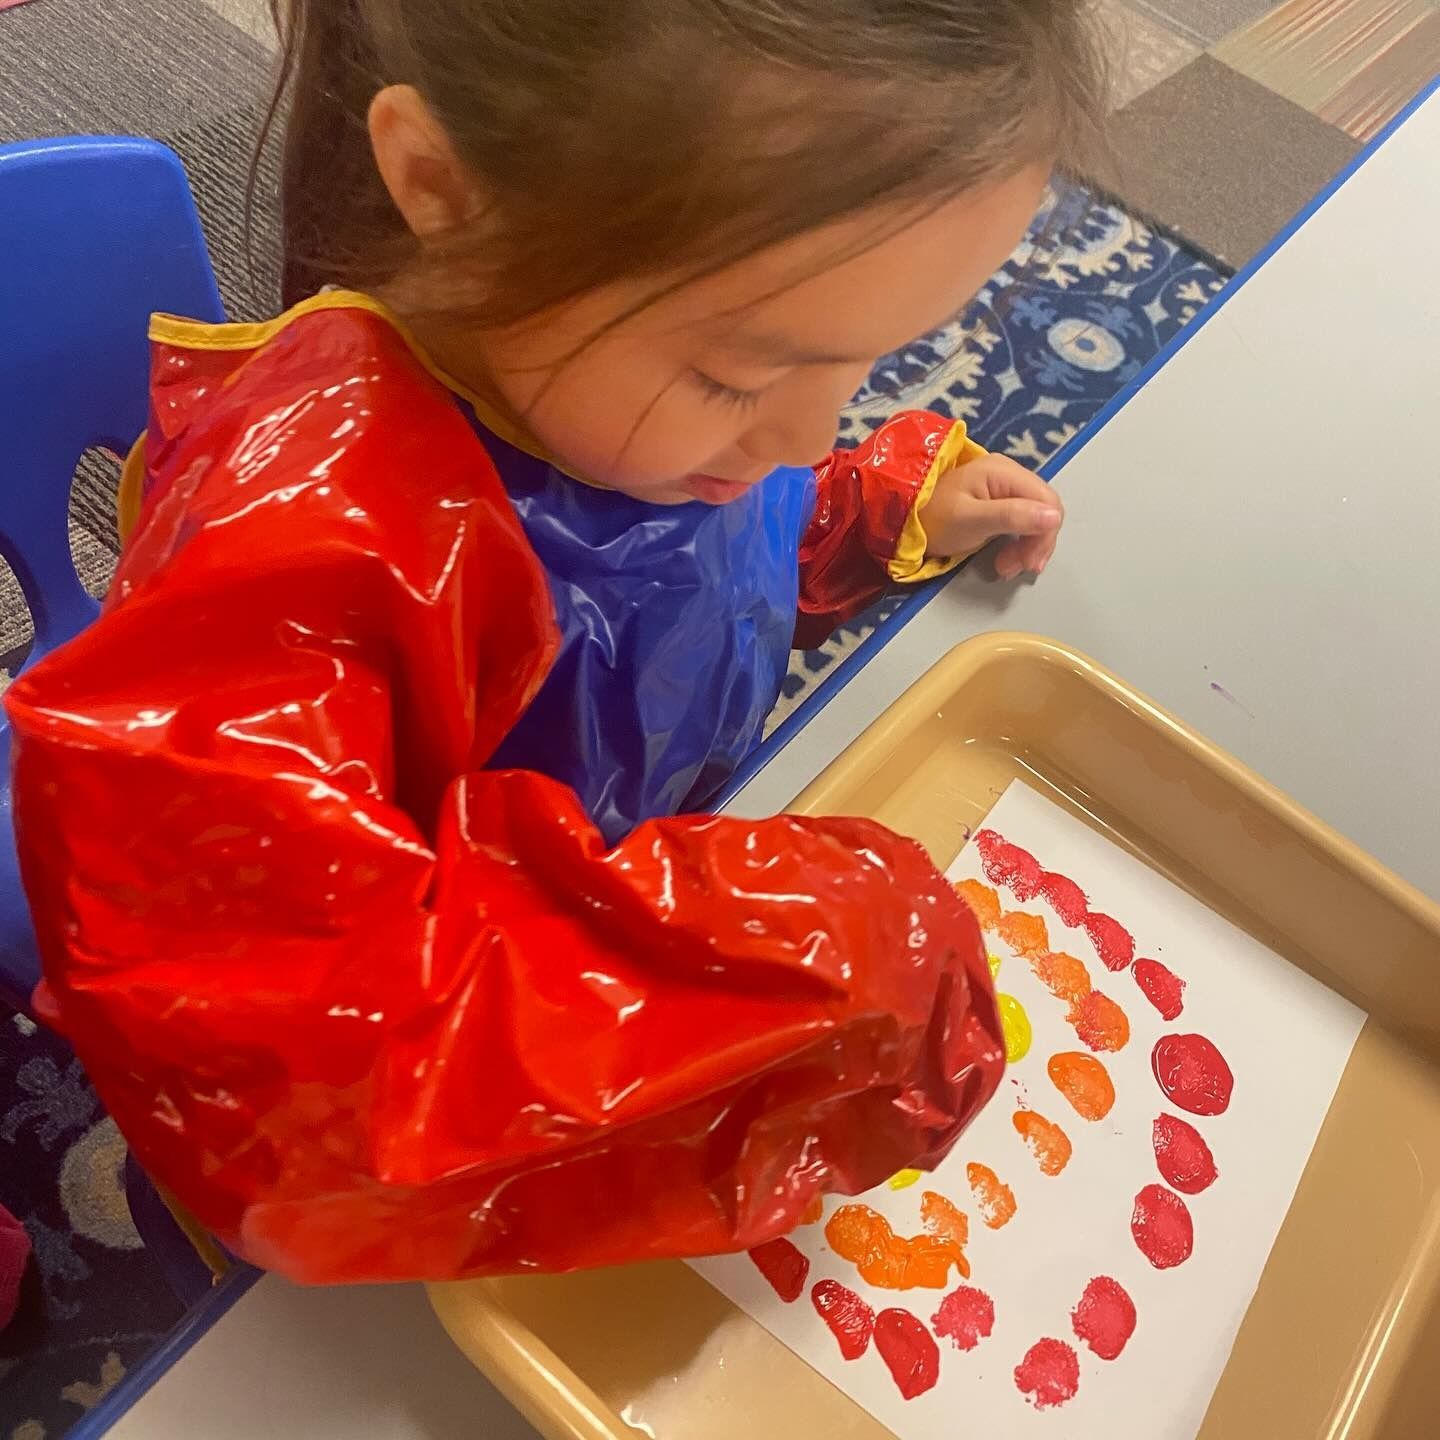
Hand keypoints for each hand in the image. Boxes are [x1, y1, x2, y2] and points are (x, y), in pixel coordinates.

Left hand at [918, 452, 1062, 579]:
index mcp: (1003, 472)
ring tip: (1006, 566)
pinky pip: (1023, 521)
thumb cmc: (932, 520)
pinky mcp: (998, 502)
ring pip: (1036, 517)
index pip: (1048, 501)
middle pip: (1045, 509)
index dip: (1045, 534)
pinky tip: (1006, 557)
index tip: (1028, 563)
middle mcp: (1008, 473)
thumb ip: (1012, 516)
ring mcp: (1003, 486)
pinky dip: (1019, 542)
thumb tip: (1054, 517)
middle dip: (1036, 542)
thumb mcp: (971, 521)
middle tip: (1013, 568)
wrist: (902, 524)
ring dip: (1028, 546)